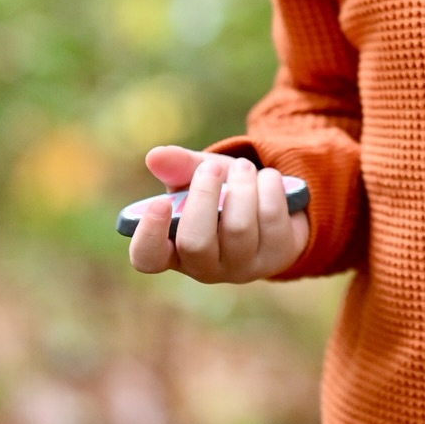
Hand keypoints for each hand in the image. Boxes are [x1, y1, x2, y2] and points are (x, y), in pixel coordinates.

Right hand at [127, 145, 308, 282]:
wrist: (276, 202)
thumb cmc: (225, 192)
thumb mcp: (200, 174)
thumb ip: (178, 165)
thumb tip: (154, 156)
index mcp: (174, 249)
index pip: (148, 257)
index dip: (149, 235)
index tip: (159, 202)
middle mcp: (205, 267)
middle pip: (195, 243)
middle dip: (204, 196)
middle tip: (212, 167)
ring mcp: (242, 267)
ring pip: (238, 229)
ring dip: (242, 187)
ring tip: (243, 167)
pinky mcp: (277, 257)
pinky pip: (271, 219)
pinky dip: (269, 188)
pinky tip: (267, 179)